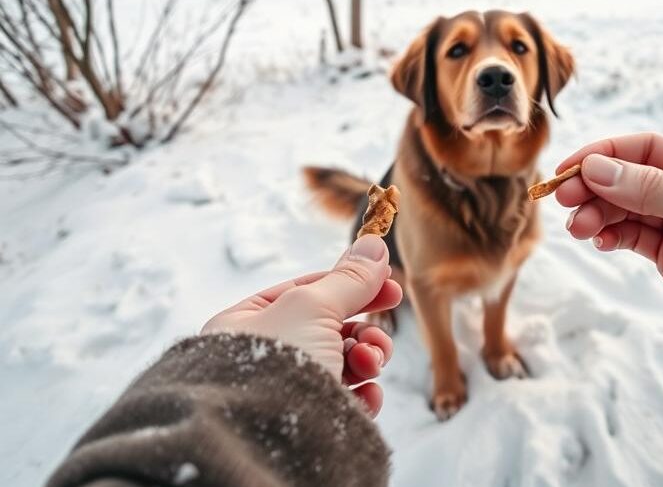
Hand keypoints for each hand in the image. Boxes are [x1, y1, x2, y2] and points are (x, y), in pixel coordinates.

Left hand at [202, 235, 402, 415]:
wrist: (262, 442)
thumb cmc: (274, 363)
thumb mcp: (314, 305)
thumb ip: (349, 278)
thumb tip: (373, 245)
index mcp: (246, 324)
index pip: (307, 292)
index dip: (352, 285)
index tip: (391, 286)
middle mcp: (260, 358)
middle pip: (329, 329)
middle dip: (362, 329)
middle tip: (384, 329)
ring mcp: (284, 393)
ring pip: (341, 365)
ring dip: (365, 358)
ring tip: (369, 364)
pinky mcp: (307, 424)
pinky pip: (344, 403)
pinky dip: (363, 396)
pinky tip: (366, 396)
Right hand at [557, 133, 662, 430]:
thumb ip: (657, 193)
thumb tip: (598, 167)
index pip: (645, 149)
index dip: (604, 153)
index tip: (569, 170)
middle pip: (628, 177)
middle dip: (593, 185)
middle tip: (564, 203)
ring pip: (624, 209)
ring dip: (596, 213)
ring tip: (579, 230)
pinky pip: (631, 238)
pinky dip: (610, 235)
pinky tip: (599, 242)